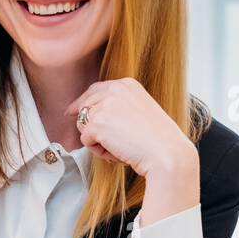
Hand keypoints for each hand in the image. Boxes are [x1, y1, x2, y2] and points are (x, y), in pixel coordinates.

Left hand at [64, 77, 196, 178]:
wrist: (166, 153)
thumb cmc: (158, 139)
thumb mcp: (140, 109)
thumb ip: (119, 106)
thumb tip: (93, 113)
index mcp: (127, 84)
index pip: (95, 90)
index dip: (83, 102)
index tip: (72, 111)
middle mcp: (114, 89)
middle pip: (84, 106)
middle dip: (88, 125)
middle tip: (101, 141)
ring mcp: (104, 105)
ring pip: (83, 124)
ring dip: (96, 140)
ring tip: (118, 147)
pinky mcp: (97, 123)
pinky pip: (85, 140)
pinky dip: (97, 151)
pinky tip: (116, 152)